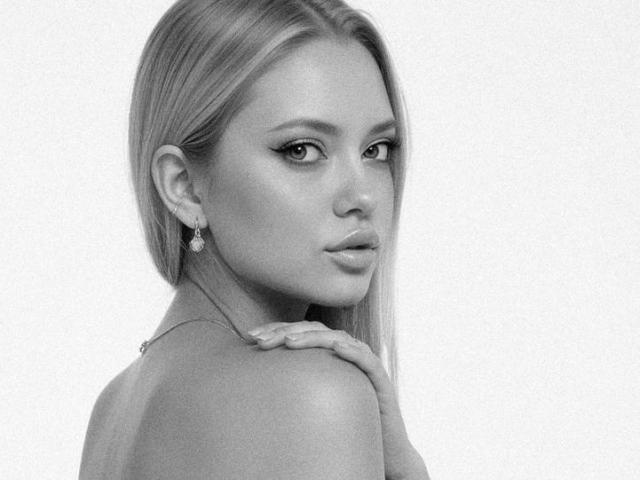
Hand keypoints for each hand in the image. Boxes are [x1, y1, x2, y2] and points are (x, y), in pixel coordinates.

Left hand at [247, 321, 428, 479]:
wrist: (382, 446)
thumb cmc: (343, 421)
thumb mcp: (310, 398)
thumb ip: (291, 382)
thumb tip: (251, 380)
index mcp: (327, 352)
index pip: (300, 330)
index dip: (275, 329)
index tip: (249, 336)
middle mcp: (345, 350)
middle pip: (314, 330)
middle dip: (285, 331)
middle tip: (260, 340)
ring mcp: (363, 362)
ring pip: (338, 338)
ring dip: (313, 337)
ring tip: (289, 342)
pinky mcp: (379, 378)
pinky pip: (367, 361)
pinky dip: (353, 351)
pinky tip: (337, 347)